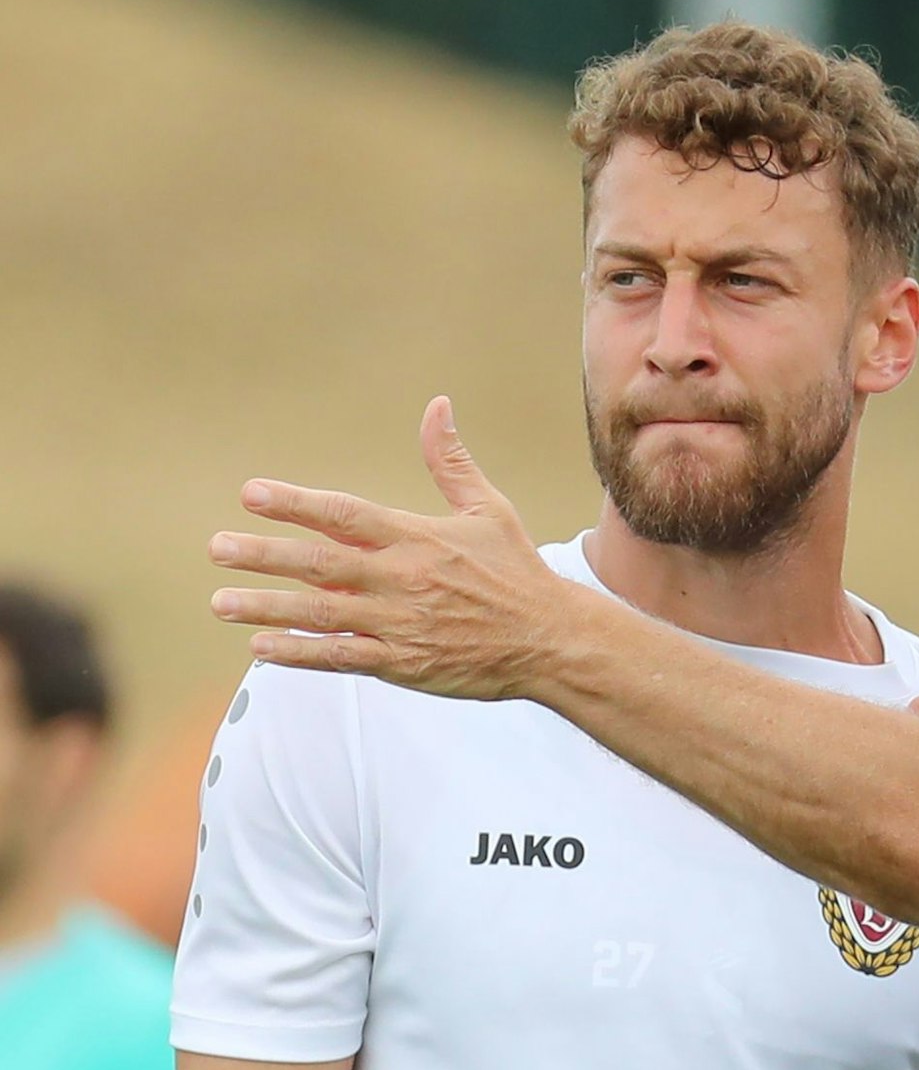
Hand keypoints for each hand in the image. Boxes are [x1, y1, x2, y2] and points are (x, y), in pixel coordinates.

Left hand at [206, 396, 568, 699]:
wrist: (551, 639)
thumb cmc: (517, 571)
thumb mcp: (489, 509)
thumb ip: (450, 462)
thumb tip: (437, 405)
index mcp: (419, 537)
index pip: (346, 513)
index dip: (296, 503)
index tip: (251, 494)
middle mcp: (404, 579)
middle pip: (320, 563)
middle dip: (264, 555)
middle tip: (217, 549)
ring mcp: (401, 623)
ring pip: (321, 613)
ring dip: (267, 607)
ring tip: (222, 602)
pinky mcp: (405, 663)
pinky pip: (341, 657)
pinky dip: (300, 654)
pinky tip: (262, 649)